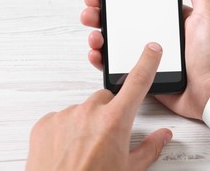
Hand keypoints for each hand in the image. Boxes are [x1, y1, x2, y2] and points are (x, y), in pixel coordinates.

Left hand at [26, 43, 171, 170]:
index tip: (152, 50)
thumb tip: (163, 136)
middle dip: (110, 111)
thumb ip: (150, 148)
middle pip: (106, 98)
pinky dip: (66, 129)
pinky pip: (62, 118)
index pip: (137, 83)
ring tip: (85, 148)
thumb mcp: (130, 169)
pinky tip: (67, 149)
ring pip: (83, 109)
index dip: (147, 63)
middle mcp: (89, 112)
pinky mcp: (45, 123)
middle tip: (107, 136)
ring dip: (87, 122)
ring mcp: (65, 116)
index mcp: (115, 121)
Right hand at [81, 0, 209, 119]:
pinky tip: (96, 53)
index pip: (136, 3)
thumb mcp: (208, 10)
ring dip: (98, 35)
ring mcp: (147, 55)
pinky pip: (118, 66)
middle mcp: (155, 35)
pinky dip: (103, 60)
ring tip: (93, 34)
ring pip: (115, 42)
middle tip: (91, 10)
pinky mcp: (143, 75)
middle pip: (120, 21)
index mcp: (167, 18)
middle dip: (101, 13)